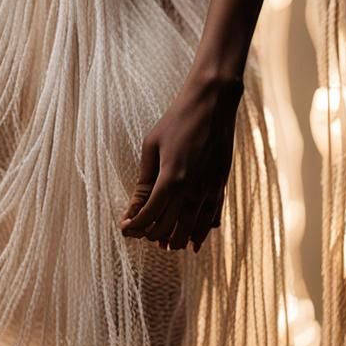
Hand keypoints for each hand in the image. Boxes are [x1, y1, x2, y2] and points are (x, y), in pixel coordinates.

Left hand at [119, 74, 243, 252]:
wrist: (212, 104)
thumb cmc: (177, 120)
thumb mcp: (152, 145)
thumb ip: (144, 180)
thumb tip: (133, 208)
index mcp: (171, 178)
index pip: (149, 216)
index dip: (134, 226)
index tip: (125, 228)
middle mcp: (192, 190)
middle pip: (167, 228)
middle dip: (150, 235)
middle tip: (140, 231)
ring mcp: (209, 191)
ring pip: (189, 231)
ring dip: (174, 240)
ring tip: (162, 241)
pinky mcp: (221, 187)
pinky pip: (210, 220)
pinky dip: (199, 233)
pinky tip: (191, 240)